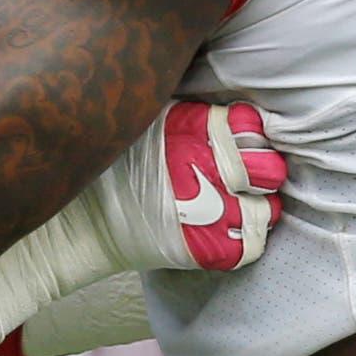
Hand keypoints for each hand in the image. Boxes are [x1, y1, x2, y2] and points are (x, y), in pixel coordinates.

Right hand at [97, 101, 286, 272]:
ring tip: (234, 206)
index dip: (250, 135)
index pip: (251, 125)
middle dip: (262, 173)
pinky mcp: (209, 249)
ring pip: (268, 209)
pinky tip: (225, 229)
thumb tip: (230, 106)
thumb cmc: (118, 167)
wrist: (85, 222)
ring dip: (256, 207)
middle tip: (245, 179)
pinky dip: (244, 237)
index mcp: (194, 130)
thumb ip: (190, 114)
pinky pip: (254, 244)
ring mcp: (211, 212)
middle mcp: (208, 168)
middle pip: (270, 169)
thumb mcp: (148, 120)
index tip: (239, 144)